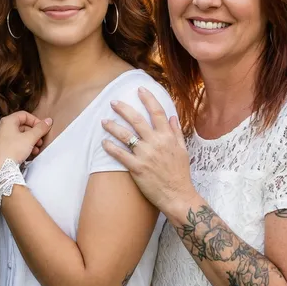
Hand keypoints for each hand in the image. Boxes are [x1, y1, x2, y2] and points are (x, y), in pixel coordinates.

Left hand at [0, 111, 52, 172]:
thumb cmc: (12, 151)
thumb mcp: (30, 139)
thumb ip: (40, 128)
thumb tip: (48, 121)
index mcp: (7, 122)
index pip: (24, 115)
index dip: (35, 120)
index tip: (42, 128)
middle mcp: (0, 128)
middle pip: (21, 126)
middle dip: (33, 134)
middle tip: (40, 141)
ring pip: (17, 136)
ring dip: (29, 142)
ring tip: (36, 150)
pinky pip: (12, 144)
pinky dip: (22, 147)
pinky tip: (28, 155)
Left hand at [101, 87, 198, 216]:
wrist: (178, 195)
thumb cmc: (180, 173)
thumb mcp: (183, 150)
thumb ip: (176, 132)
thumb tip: (172, 116)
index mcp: (168, 137)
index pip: (157, 112)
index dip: (148, 99)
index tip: (139, 89)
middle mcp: (156, 143)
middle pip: (137, 120)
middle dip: (123, 109)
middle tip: (113, 102)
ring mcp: (146, 155)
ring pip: (125, 135)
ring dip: (112, 126)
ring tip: (103, 121)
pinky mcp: (137, 168)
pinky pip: (120, 154)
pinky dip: (110, 147)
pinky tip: (103, 142)